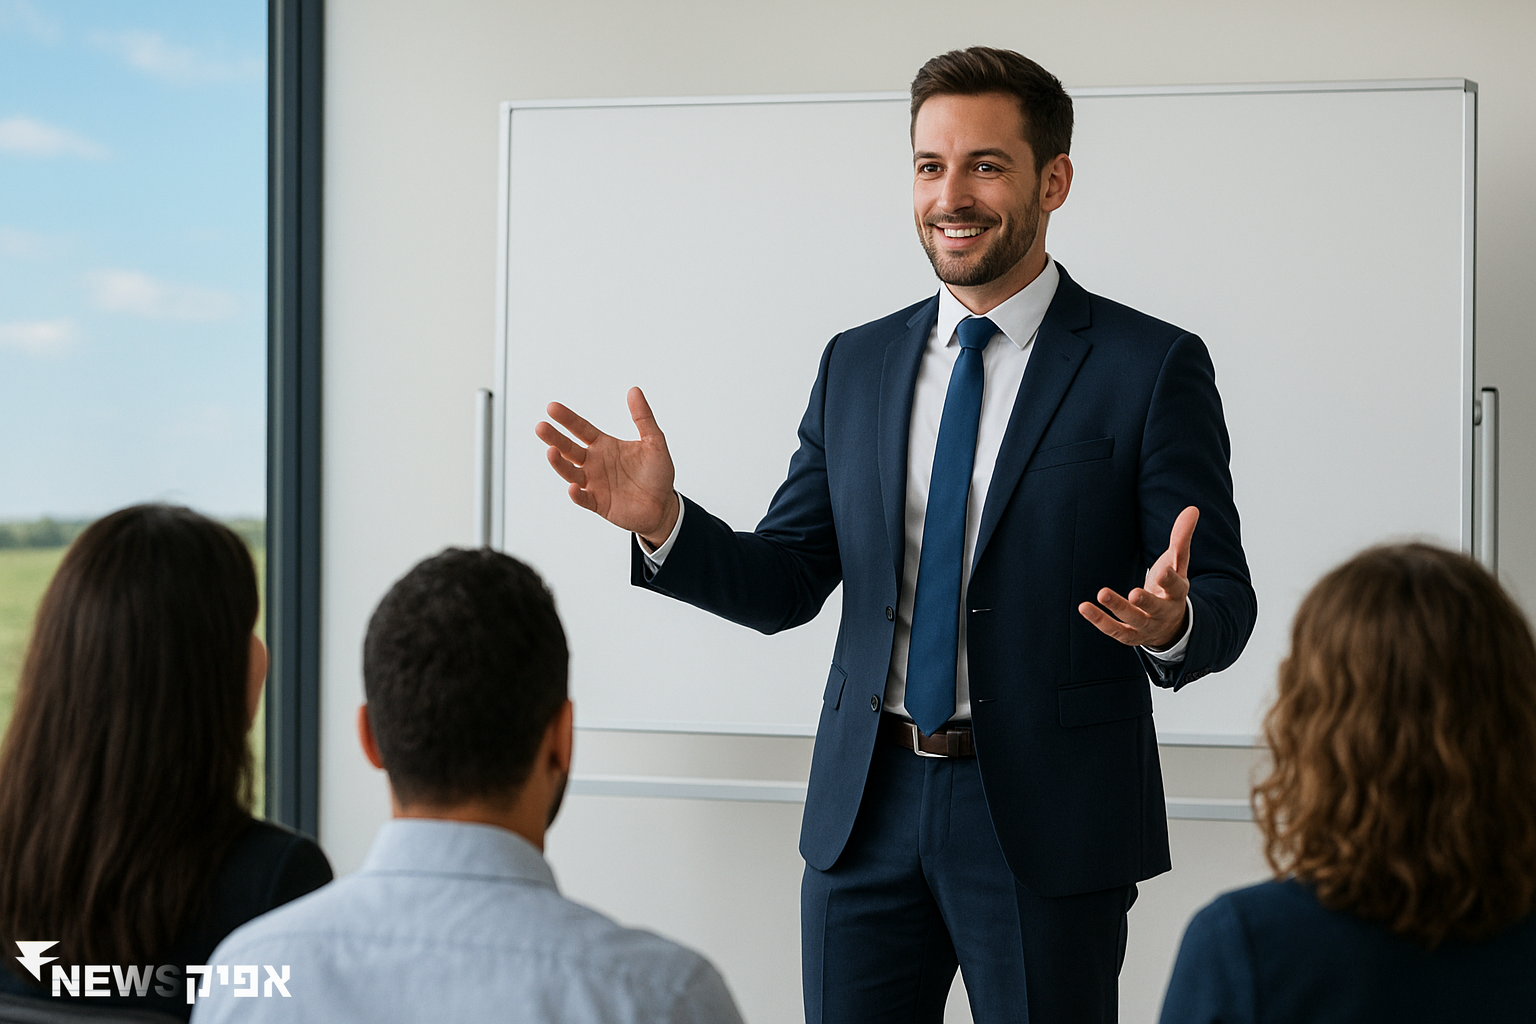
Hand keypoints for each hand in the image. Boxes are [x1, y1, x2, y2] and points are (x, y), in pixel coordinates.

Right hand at [534, 387, 680, 545]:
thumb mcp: (654, 442)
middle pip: (569, 448)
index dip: (567, 419)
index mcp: (605, 446)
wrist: (663, 506)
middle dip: (554, 438)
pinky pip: (584, 498)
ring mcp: (594, 484)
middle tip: (541, 427)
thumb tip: (634, 390)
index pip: (581, 429)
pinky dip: (576, 494)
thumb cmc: (657, 474)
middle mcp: (595, 463)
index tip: (552, 407)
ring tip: (551, 451)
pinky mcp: (598, 503)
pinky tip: (572, 487)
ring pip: (570, 472)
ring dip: (559, 463)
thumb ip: (644, 418)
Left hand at [1079, 506, 1198, 648]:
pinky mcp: (1130, 635)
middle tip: (1134, 593)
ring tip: (1101, 593)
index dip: (1170, 580)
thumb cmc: (1170, 588)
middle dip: (1146, 602)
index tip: (1163, 570)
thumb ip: (1181, 538)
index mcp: (1177, 594)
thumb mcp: (1177, 564)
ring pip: (1133, 621)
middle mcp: (1163, 612)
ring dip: (1117, 609)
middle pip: (1156, 608)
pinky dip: (1099, 621)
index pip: (1177, 588)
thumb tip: (1192, 509)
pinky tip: (1083, 607)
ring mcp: (1146, 626)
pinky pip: (1114, 630)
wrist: (1170, 626)